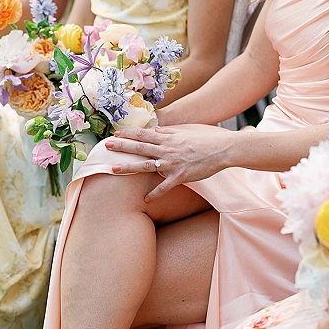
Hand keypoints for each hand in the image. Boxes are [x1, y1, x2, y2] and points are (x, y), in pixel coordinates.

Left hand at [103, 124, 233, 200]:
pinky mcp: (181, 176)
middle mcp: (167, 150)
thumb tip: (156, 128)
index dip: (128, 134)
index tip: (115, 134)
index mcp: (168, 138)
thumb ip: (168, 132)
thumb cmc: (205, 140)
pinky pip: (165, 187)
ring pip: (146, 165)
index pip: (144, 134)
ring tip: (113, 169)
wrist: (222, 150)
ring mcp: (173, 163)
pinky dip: (155, 194)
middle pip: (140, 147)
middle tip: (106, 146)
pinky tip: (145, 200)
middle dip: (122, 146)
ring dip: (129, 167)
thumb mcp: (185, 132)